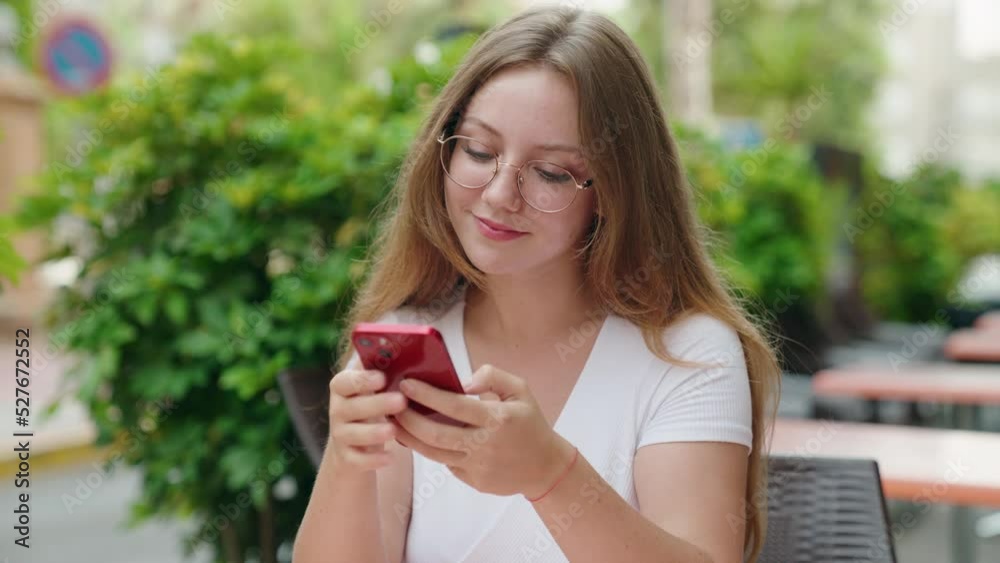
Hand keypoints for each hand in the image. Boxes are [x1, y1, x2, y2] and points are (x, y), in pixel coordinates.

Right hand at [326, 368, 408, 473]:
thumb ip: (385, 368)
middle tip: (401, 401)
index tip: (382, 377)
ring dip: (373, 432)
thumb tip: (412, 349)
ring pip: (352, 434)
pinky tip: (389, 457)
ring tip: (394, 429)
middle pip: (351, 407)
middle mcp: (337, 410)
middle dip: (376, 403)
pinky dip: (371, 460)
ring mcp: (340, 435)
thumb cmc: (373, 403)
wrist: (355, 442)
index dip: (361, 379)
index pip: (345, 381)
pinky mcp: (346, 458)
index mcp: (343, 387)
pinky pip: (356, 460)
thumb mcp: (376, 386)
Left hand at [390, 364, 577, 498]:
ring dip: (409, 437)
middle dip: (407, 418)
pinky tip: (419, 438)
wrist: (545, 466)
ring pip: (433, 453)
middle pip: (435, 434)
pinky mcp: (475, 482)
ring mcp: (479, 467)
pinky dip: (431, 450)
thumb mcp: (520, 390)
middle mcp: (485, 445)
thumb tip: (463, 381)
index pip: (454, 406)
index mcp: (497, 419)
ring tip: (395, 422)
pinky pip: (447, 464)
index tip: (406, 384)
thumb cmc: (530, 423)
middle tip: (392, 404)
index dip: (426, 395)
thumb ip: (492, 376)